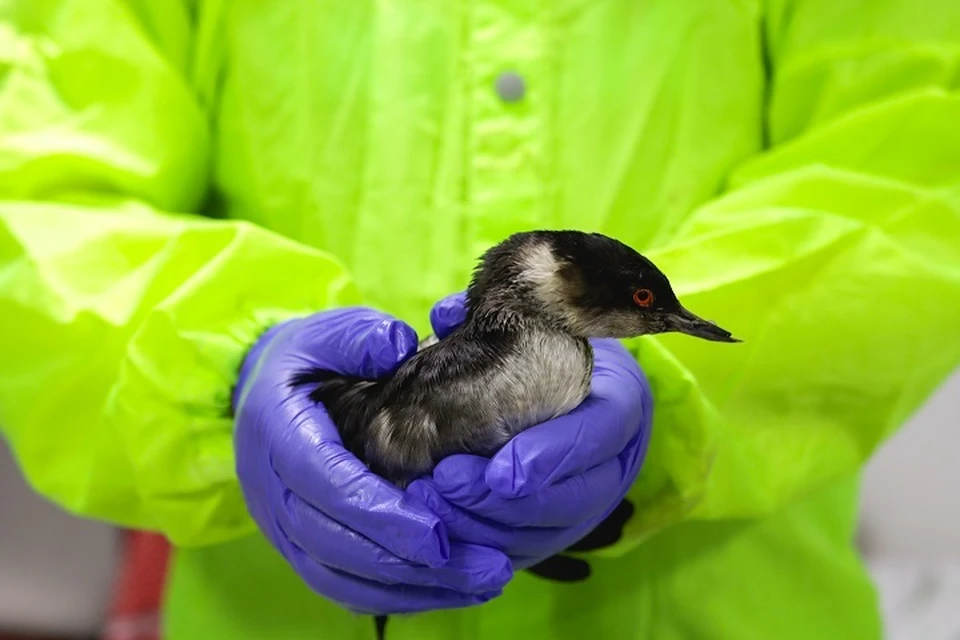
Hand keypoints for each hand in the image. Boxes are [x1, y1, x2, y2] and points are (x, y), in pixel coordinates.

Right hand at [232, 308, 511, 614]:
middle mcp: (271, 491)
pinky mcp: (299, 547)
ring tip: (480, 584)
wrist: (258, 395)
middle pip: (336, 544)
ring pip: (340, 576)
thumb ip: (359, 337)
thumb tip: (397, 348)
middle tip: (484, 568)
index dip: (381, 515)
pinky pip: (341, 585)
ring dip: (411, 589)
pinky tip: (447, 591)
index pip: (327, 485)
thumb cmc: (304, 361)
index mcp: (278, 434)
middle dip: (410, 563)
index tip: (439, 535)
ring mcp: (282, 527)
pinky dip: (393, 596)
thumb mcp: (325, 332)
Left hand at [408, 293, 652, 578]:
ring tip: (428, 502)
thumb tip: (446, 317)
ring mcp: (586, 501)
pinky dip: (478, 544)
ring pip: (547, 533)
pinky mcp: (554, 528)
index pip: (602, 432)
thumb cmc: (543, 347)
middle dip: (505, 501)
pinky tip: (435, 526)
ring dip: (484, 527)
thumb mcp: (529, 324)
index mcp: (616, 401)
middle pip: (575, 498)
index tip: (502, 469)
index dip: (556, 455)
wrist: (565, 387)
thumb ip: (492, 319)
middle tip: (444, 482)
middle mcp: (611, 460)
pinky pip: (523, 551)